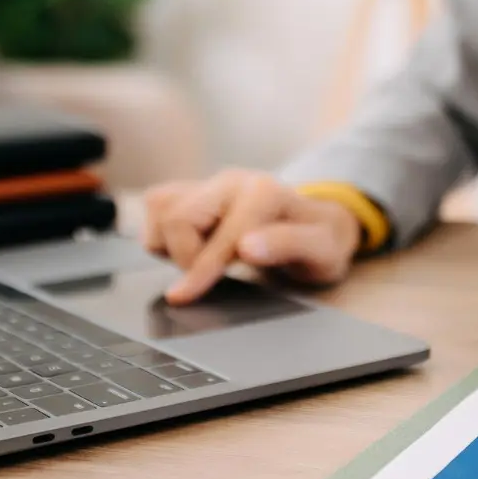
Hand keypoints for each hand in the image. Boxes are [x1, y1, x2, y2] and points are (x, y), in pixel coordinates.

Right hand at [142, 170, 363, 303]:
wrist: (316, 223)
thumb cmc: (319, 241)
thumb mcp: (322, 250)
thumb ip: (288, 245)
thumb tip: (247, 247)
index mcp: (264, 192)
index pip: (220, 235)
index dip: (200, 271)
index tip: (181, 297)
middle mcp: (232, 181)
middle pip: (177, 216)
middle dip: (186, 256)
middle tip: (215, 275)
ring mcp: (210, 182)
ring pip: (160, 209)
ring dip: (172, 243)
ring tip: (207, 257)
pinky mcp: (192, 188)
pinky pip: (155, 206)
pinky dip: (163, 232)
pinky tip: (194, 246)